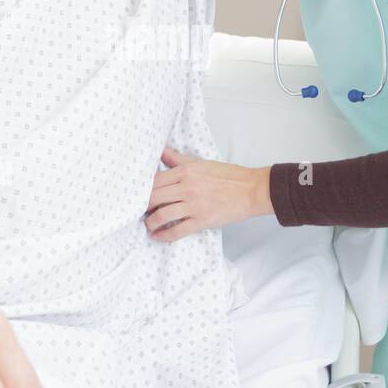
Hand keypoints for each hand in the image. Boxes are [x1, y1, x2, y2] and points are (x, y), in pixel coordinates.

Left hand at [143, 145, 273, 241]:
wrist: (251, 189)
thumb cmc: (228, 175)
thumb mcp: (201, 162)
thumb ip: (178, 159)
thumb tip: (162, 151)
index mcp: (186, 171)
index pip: (154, 180)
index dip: (142, 189)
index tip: (136, 195)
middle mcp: (187, 187)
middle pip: (154, 197)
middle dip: (142, 205)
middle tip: (137, 210)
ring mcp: (194, 205)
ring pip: (162, 214)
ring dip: (150, 222)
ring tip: (147, 224)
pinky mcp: (202, 220)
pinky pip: (177, 230)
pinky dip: (164, 235)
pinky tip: (157, 236)